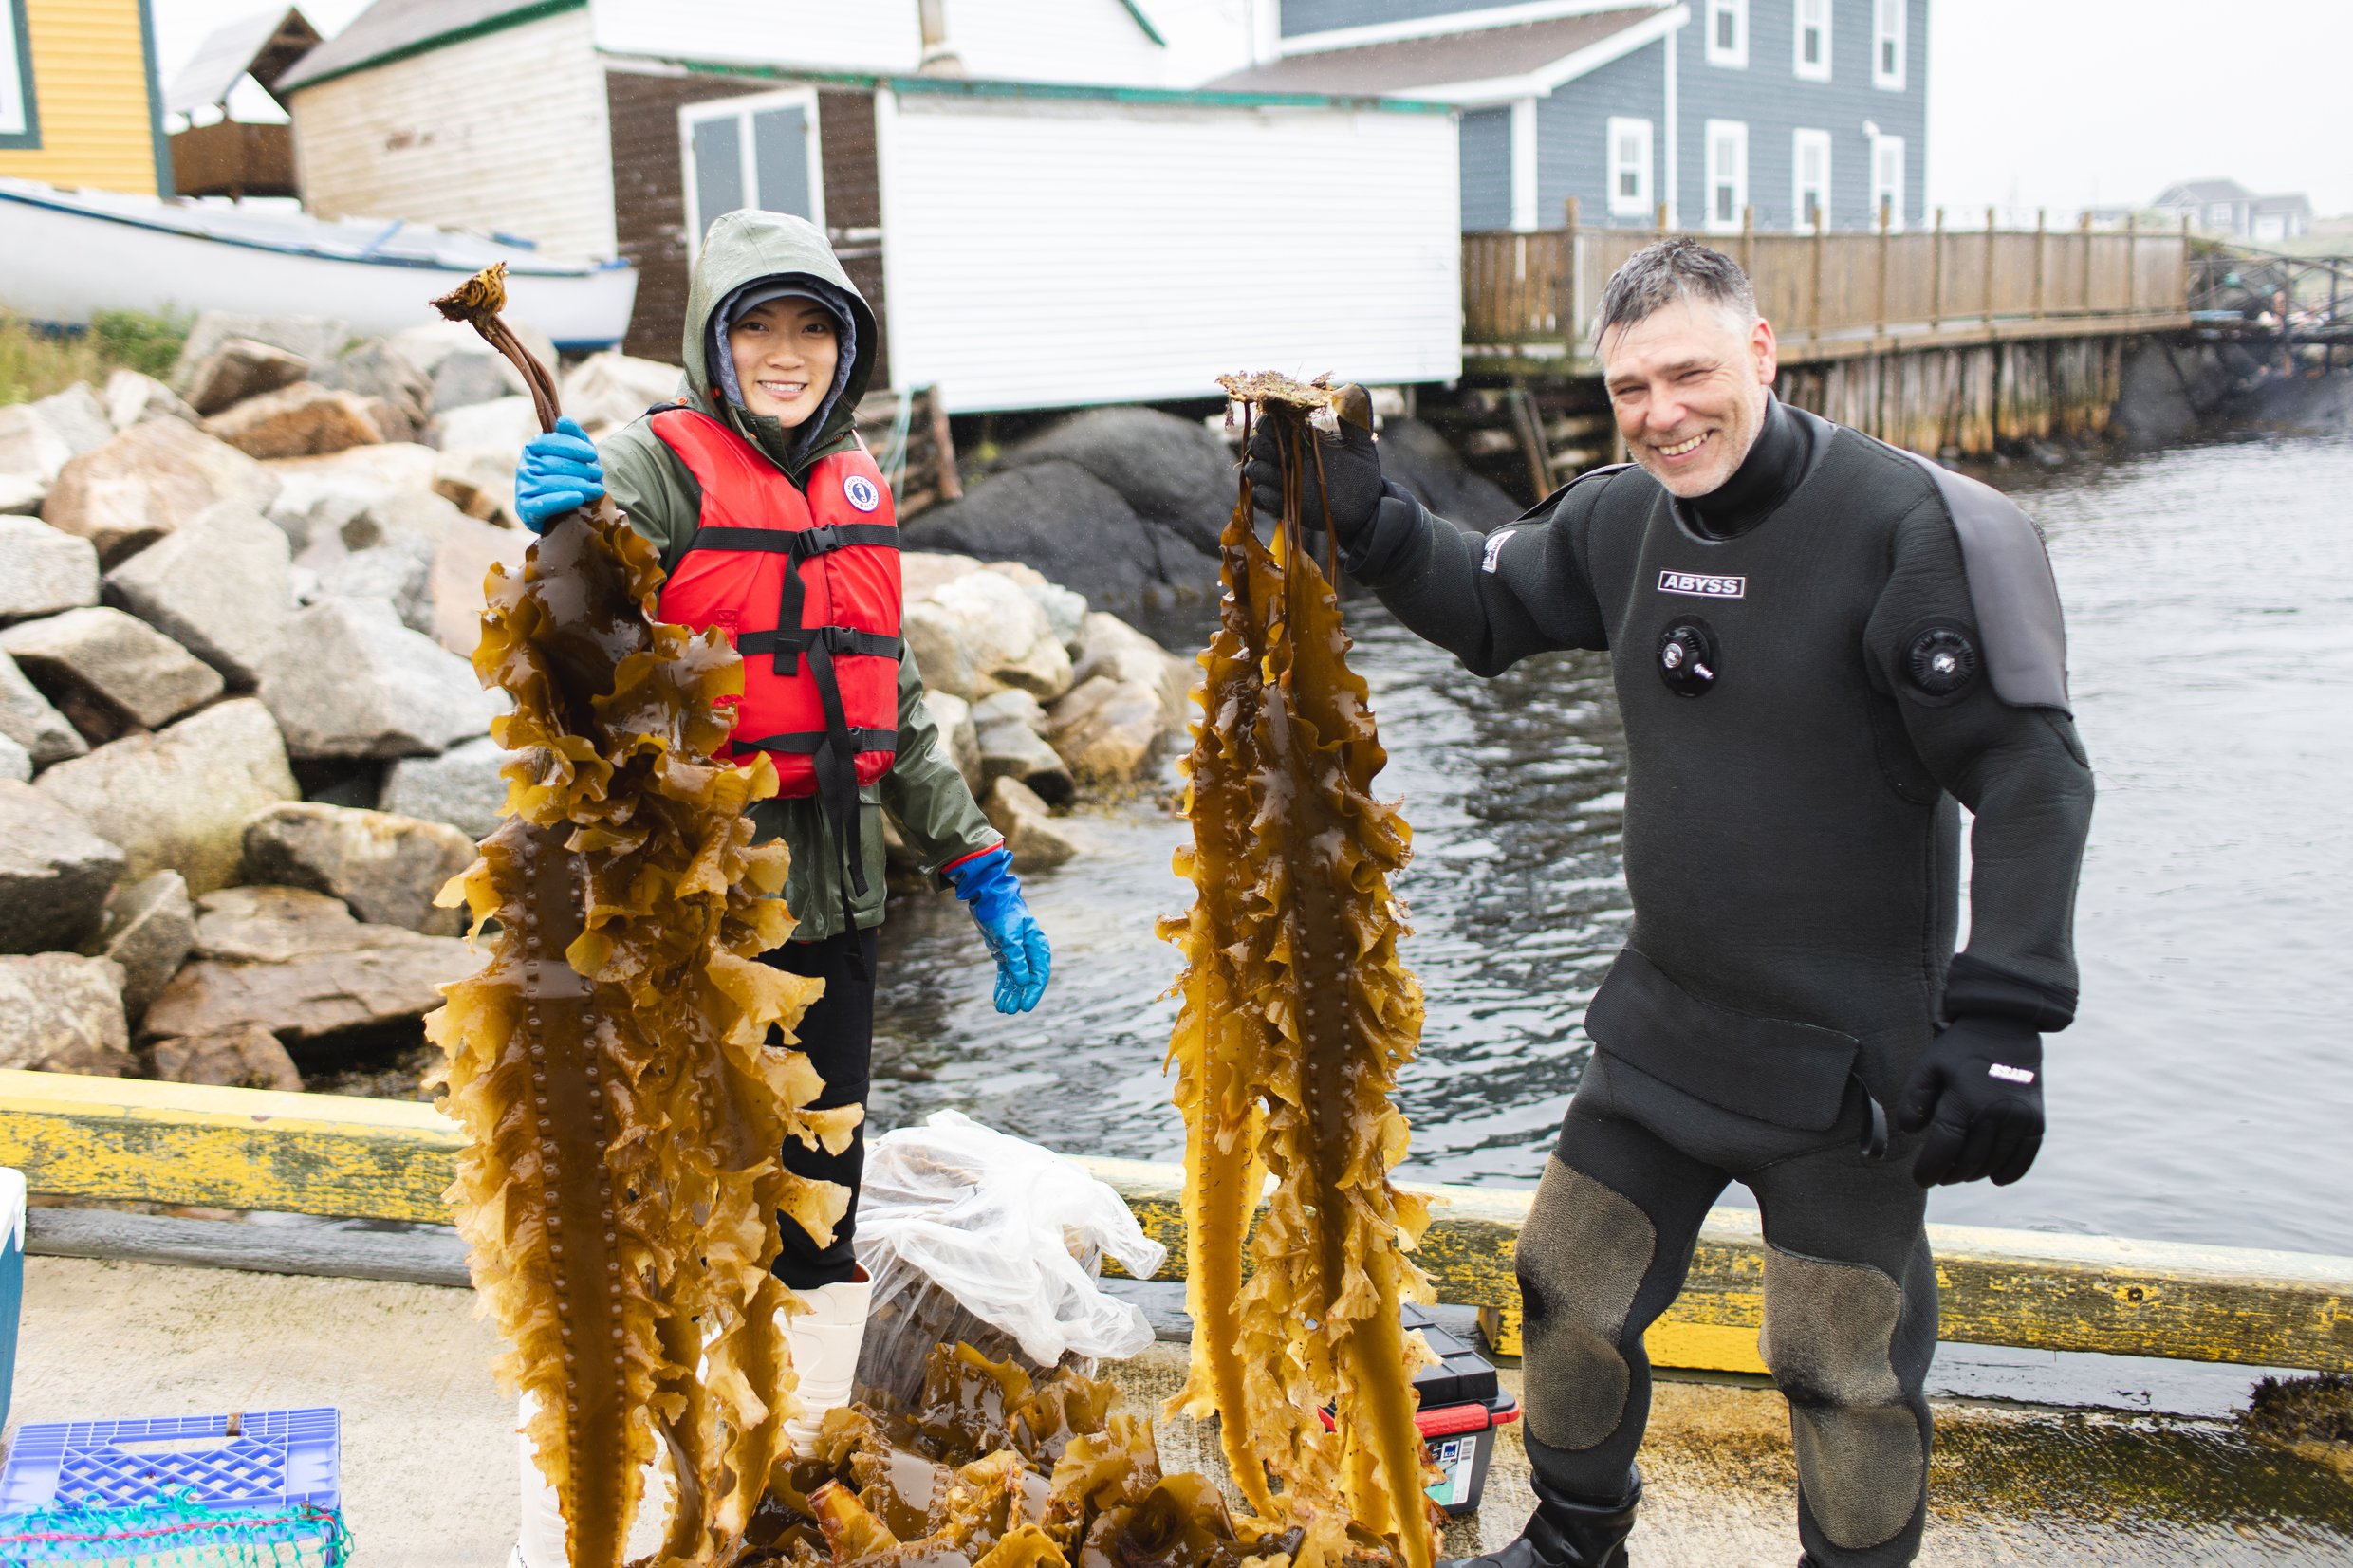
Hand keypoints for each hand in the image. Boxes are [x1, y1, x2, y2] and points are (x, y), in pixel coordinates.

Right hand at [514, 417, 604, 531]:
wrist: (567, 511)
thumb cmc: (574, 477)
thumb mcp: (579, 454)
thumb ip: (574, 436)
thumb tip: (564, 421)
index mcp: (533, 449)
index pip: (548, 442)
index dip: (571, 447)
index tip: (592, 454)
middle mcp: (524, 466)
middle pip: (551, 464)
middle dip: (579, 468)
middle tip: (597, 474)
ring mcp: (523, 488)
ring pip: (548, 483)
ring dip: (576, 485)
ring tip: (596, 489)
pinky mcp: (525, 509)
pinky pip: (542, 504)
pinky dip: (561, 500)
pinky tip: (579, 498)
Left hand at [943, 846, 1050, 1013]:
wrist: (987, 896)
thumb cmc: (1001, 912)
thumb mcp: (1008, 935)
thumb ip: (1016, 957)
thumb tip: (1023, 981)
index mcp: (1037, 945)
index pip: (1040, 973)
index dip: (1034, 991)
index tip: (1026, 1006)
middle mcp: (1030, 951)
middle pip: (1028, 979)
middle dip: (1020, 995)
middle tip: (1010, 1010)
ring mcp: (1018, 952)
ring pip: (1016, 979)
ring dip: (1011, 993)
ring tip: (1003, 1009)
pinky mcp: (1005, 953)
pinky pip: (1006, 974)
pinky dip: (1003, 985)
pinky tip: (999, 998)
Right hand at [1241, 398, 1384, 542]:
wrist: (1365, 507)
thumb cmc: (1362, 473)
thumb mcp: (1362, 443)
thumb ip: (1356, 417)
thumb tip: (1353, 388)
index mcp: (1301, 438)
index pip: (1272, 423)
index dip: (1269, 421)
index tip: (1278, 422)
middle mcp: (1289, 457)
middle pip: (1258, 445)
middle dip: (1261, 444)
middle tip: (1277, 449)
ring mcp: (1284, 481)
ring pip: (1255, 470)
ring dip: (1259, 468)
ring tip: (1277, 471)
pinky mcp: (1285, 504)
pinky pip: (1261, 497)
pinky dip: (1263, 494)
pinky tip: (1278, 492)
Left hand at [1895, 1015, 2044, 1186]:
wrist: (2005, 1027)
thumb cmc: (1960, 1050)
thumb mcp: (1928, 1066)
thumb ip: (1914, 1099)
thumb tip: (1911, 1132)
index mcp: (1964, 1100)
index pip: (1945, 1148)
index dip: (1930, 1169)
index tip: (1921, 1180)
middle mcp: (1995, 1114)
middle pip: (1969, 1161)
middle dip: (1949, 1174)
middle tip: (1938, 1176)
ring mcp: (2019, 1120)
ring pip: (1993, 1163)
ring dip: (1974, 1174)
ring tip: (1960, 1173)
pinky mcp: (2036, 1122)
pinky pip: (2024, 1159)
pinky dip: (2008, 1172)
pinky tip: (1993, 1177)